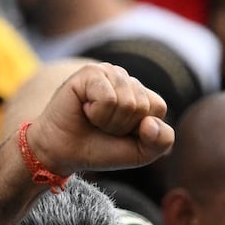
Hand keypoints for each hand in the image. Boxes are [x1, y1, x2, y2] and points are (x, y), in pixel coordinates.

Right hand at [25, 63, 174, 176]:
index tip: (119, 133)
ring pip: (127, 103)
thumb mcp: (139, 153)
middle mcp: (126, 79)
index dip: (140, 131)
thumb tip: (150, 123)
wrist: (62, 153)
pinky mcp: (90, 72)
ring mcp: (108, 72)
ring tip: (93, 119)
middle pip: (142, 107)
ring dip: (108, 122)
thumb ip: (161, 142)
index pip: (158, 108)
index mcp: (140, 93)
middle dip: (122, 127)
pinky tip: (84, 110)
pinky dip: (97, 114)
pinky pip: (109, 99)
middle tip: (102, 127)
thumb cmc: (99, 149)